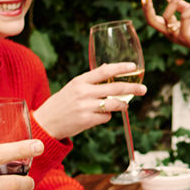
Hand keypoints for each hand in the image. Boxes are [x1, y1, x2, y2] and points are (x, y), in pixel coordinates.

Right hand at [31, 63, 147, 139]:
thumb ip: (90, 80)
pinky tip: (100, 116)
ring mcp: (86, 107)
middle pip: (115, 88)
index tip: (133, 66)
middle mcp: (84, 92)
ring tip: (125, 105)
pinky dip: (107, 116)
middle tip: (143, 89)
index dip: (121, 67)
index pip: (105, 70)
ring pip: (115, 104)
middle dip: (133, 88)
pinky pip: (106, 117)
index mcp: (81, 81)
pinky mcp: (87, 121)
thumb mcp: (73, 86)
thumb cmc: (62, 103)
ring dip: (123, 105)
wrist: (46, 122)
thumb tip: (108, 68)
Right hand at [140, 0, 189, 69]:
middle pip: (152, 22)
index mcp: (170, 28)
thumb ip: (182, 6)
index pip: (153, 19)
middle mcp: (171, 33)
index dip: (147, 9)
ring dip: (174, 2)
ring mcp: (177, 36)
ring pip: (167, 16)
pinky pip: (184, 18)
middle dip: (147, 9)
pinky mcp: (187, 37)